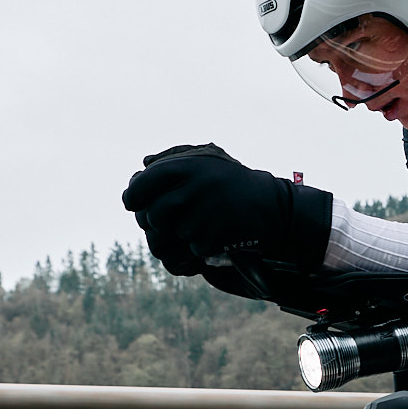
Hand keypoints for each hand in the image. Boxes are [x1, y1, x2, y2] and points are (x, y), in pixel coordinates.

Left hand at [123, 144, 331, 273]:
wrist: (274, 207)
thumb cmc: (233, 183)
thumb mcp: (207, 161)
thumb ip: (174, 159)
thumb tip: (142, 166)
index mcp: (187, 166)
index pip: (142, 184)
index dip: (133, 197)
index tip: (135, 203)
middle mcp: (193, 189)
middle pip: (153, 216)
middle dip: (157, 222)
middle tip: (168, 220)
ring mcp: (204, 215)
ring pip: (172, 235)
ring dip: (182, 235)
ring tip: (202, 224)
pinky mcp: (214, 239)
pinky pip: (192, 249)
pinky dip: (201, 246)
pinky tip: (217, 234)